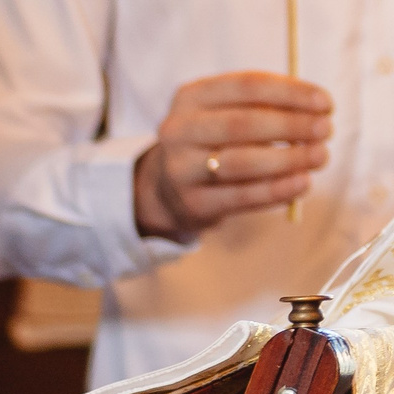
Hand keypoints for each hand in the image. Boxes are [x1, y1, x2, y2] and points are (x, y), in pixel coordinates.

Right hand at [133, 74, 331, 241]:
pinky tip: (302, 183)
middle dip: (291, 126)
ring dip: (288, 159)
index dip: (291, 93)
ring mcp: (181, 169)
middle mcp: (178, 130)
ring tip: (319, 156)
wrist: (170, 186)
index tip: (326, 103)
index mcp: (191, 96)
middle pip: (241, 124)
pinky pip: (241, 197)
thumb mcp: (230, 110)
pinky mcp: (192, 203)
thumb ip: (267, 104)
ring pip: (241, 163)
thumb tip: (317, 111)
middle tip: (325, 130)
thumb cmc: (217, 139)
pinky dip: (277, 190)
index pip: (247, 86)